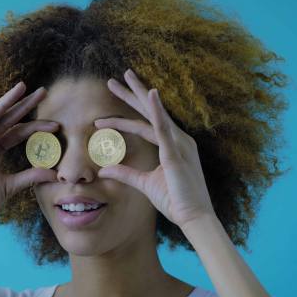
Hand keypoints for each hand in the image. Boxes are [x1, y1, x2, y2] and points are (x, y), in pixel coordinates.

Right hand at [0, 82, 57, 234]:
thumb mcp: (10, 187)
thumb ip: (30, 177)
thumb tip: (55, 174)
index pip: (18, 132)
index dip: (36, 126)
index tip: (57, 124)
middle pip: (7, 119)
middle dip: (24, 104)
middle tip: (44, 91)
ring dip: (4, 102)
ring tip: (20, 88)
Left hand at [95, 68, 215, 228]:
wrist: (194, 218)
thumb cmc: (175, 200)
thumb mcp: (145, 183)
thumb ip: (126, 173)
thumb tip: (104, 169)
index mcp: (172, 145)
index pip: (144, 125)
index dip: (123, 119)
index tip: (102, 118)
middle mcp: (178, 139)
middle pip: (149, 112)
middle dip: (131, 94)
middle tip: (113, 79)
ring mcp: (178, 144)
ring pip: (153, 114)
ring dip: (138, 95)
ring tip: (123, 78)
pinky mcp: (176, 154)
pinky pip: (164, 128)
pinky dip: (157, 110)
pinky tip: (150, 93)